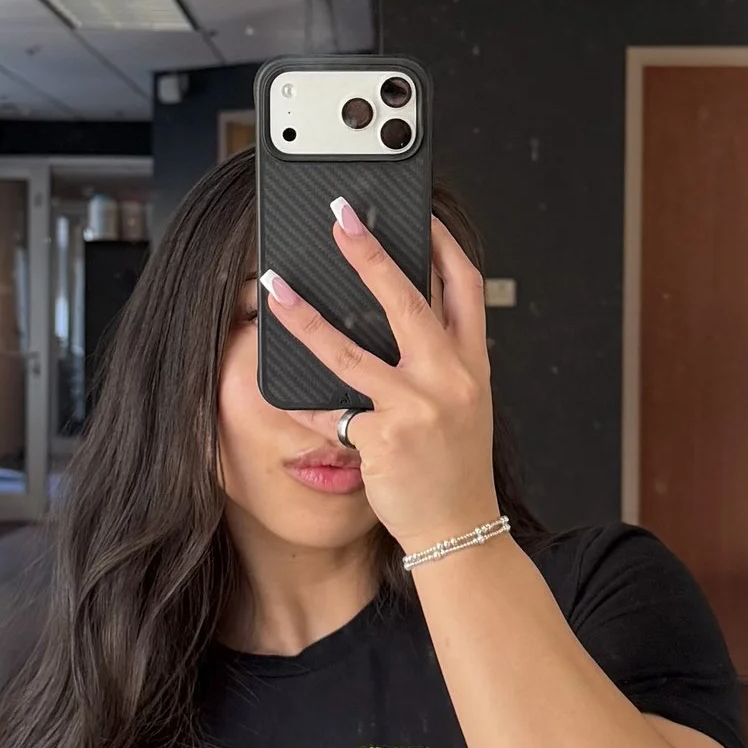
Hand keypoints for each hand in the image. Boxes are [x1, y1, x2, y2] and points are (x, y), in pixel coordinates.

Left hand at [263, 207, 500, 559]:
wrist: (460, 532)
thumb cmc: (456, 469)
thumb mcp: (465, 404)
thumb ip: (441, 360)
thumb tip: (400, 313)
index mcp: (472, 364)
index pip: (466, 287)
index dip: (443, 244)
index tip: (420, 215)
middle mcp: (449, 380)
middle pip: (406, 302)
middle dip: (370, 254)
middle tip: (341, 219)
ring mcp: (416, 409)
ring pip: (350, 353)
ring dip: (305, 318)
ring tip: (275, 289)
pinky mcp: (383, 440)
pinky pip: (329, 413)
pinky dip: (300, 404)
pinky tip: (276, 391)